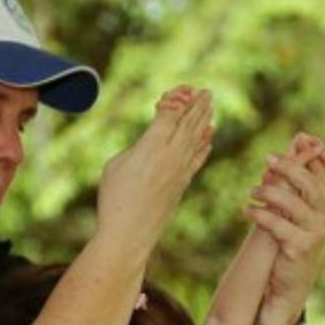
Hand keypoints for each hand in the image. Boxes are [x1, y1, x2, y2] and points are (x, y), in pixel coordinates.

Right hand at [97, 86, 213, 252]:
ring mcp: (179, 171)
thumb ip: (136, 149)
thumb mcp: (115, 166)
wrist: (128, 234)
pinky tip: (209, 138)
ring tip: (211, 107)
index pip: (171, 114)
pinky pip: (197, 160)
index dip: (177, 99)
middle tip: (206, 92)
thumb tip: (151, 145)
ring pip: (196, 139)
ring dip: (204, 121)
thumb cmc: (113, 200)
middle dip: (198, 106)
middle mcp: (170, 156)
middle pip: (188, 123)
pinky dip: (204, 146)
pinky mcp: (182, 185)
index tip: (181, 91)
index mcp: (150, 146)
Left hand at [245, 143, 324, 319]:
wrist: (289, 285)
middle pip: (309, 183)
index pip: (321, 171)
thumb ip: (294, 184)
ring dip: (270, 193)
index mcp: (324, 203)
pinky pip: (278, 226)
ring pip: (293, 203)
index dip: (310, 153)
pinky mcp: (299, 247)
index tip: (295, 139)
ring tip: (252, 191)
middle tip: (268, 160)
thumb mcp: (293, 213)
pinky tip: (245, 211)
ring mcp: (315, 232)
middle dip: (289, 168)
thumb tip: (293, 145)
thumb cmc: (289, 244)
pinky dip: (260, 216)